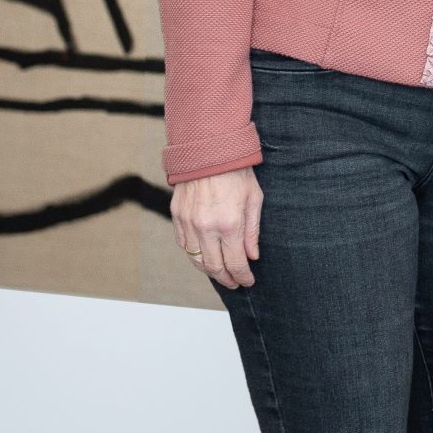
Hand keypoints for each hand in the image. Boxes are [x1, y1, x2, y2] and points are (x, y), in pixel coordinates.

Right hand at [170, 167, 261, 289]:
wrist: (209, 150)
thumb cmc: (237, 172)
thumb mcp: (255, 199)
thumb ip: (253, 231)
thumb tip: (252, 256)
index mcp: (229, 224)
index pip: (235, 262)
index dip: (242, 276)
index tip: (248, 281)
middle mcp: (206, 227)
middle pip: (213, 267)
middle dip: (226, 278)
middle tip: (235, 283)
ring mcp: (188, 222)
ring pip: (196, 259)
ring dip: (209, 270)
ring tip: (221, 273)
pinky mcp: (177, 216)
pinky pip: (184, 244)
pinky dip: (194, 254)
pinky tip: (204, 256)